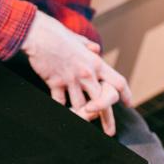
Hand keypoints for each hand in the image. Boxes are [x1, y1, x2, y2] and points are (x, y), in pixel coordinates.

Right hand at [21, 11, 130, 135]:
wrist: (36, 33)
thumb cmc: (55, 33)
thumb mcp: (76, 38)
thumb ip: (87, 46)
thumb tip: (95, 48)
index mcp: (95, 62)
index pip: (118, 82)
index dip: (125, 94)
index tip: (128, 103)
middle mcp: (86, 74)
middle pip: (103, 102)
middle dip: (107, 119)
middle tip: (109, 131)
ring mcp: (71, 79)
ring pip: (81, 106)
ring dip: (81, 114)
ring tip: (81, 119)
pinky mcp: (55, 82)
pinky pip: (60, 101)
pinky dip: (61, 107)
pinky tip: (61, 110)